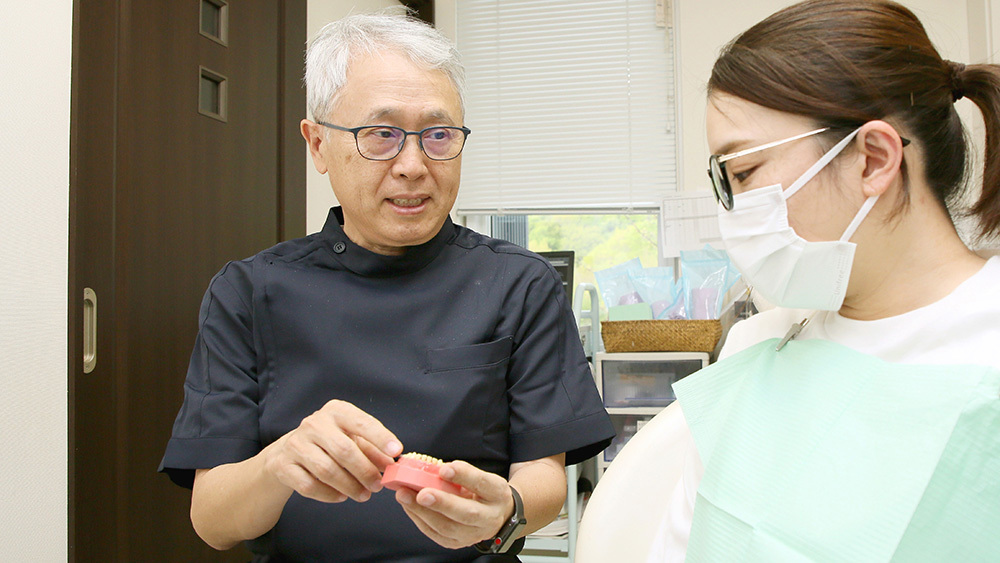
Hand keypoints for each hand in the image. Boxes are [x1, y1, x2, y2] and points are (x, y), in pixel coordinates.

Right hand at [263, 399, 402, 503]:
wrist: (287, 453)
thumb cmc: (328, 443)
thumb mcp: (351, 439)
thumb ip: (372, 449)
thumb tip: (391, 463)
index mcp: (335, 411)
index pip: (361, 422)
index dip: (380, 437)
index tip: (396, 452)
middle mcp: (314, 424)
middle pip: (344, 450)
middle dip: (365, 471)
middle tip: (378, 486)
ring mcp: (296, 444)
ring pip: (327, 470)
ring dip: (349, 486)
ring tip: (364, 495)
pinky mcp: (283, 465)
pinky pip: (309, 485)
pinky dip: (329, 494)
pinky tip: (341, 497)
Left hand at [394, 460, 514, 548]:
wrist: (495, 515)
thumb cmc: (483, 491)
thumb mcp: (481, 476)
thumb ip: (462, 473)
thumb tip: (434, 468)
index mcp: (497, 494)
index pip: (482, 484)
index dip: (464, 476)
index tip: (444, 469)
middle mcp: (489, 517)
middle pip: (466, 513)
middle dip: (442, 503)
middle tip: (422, 493)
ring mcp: (473, 534)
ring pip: (447, 528)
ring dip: (422, 512)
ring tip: (405, 496)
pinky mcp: (457, 543)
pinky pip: (436, 534)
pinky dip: (419, 519)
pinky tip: (408, 506)